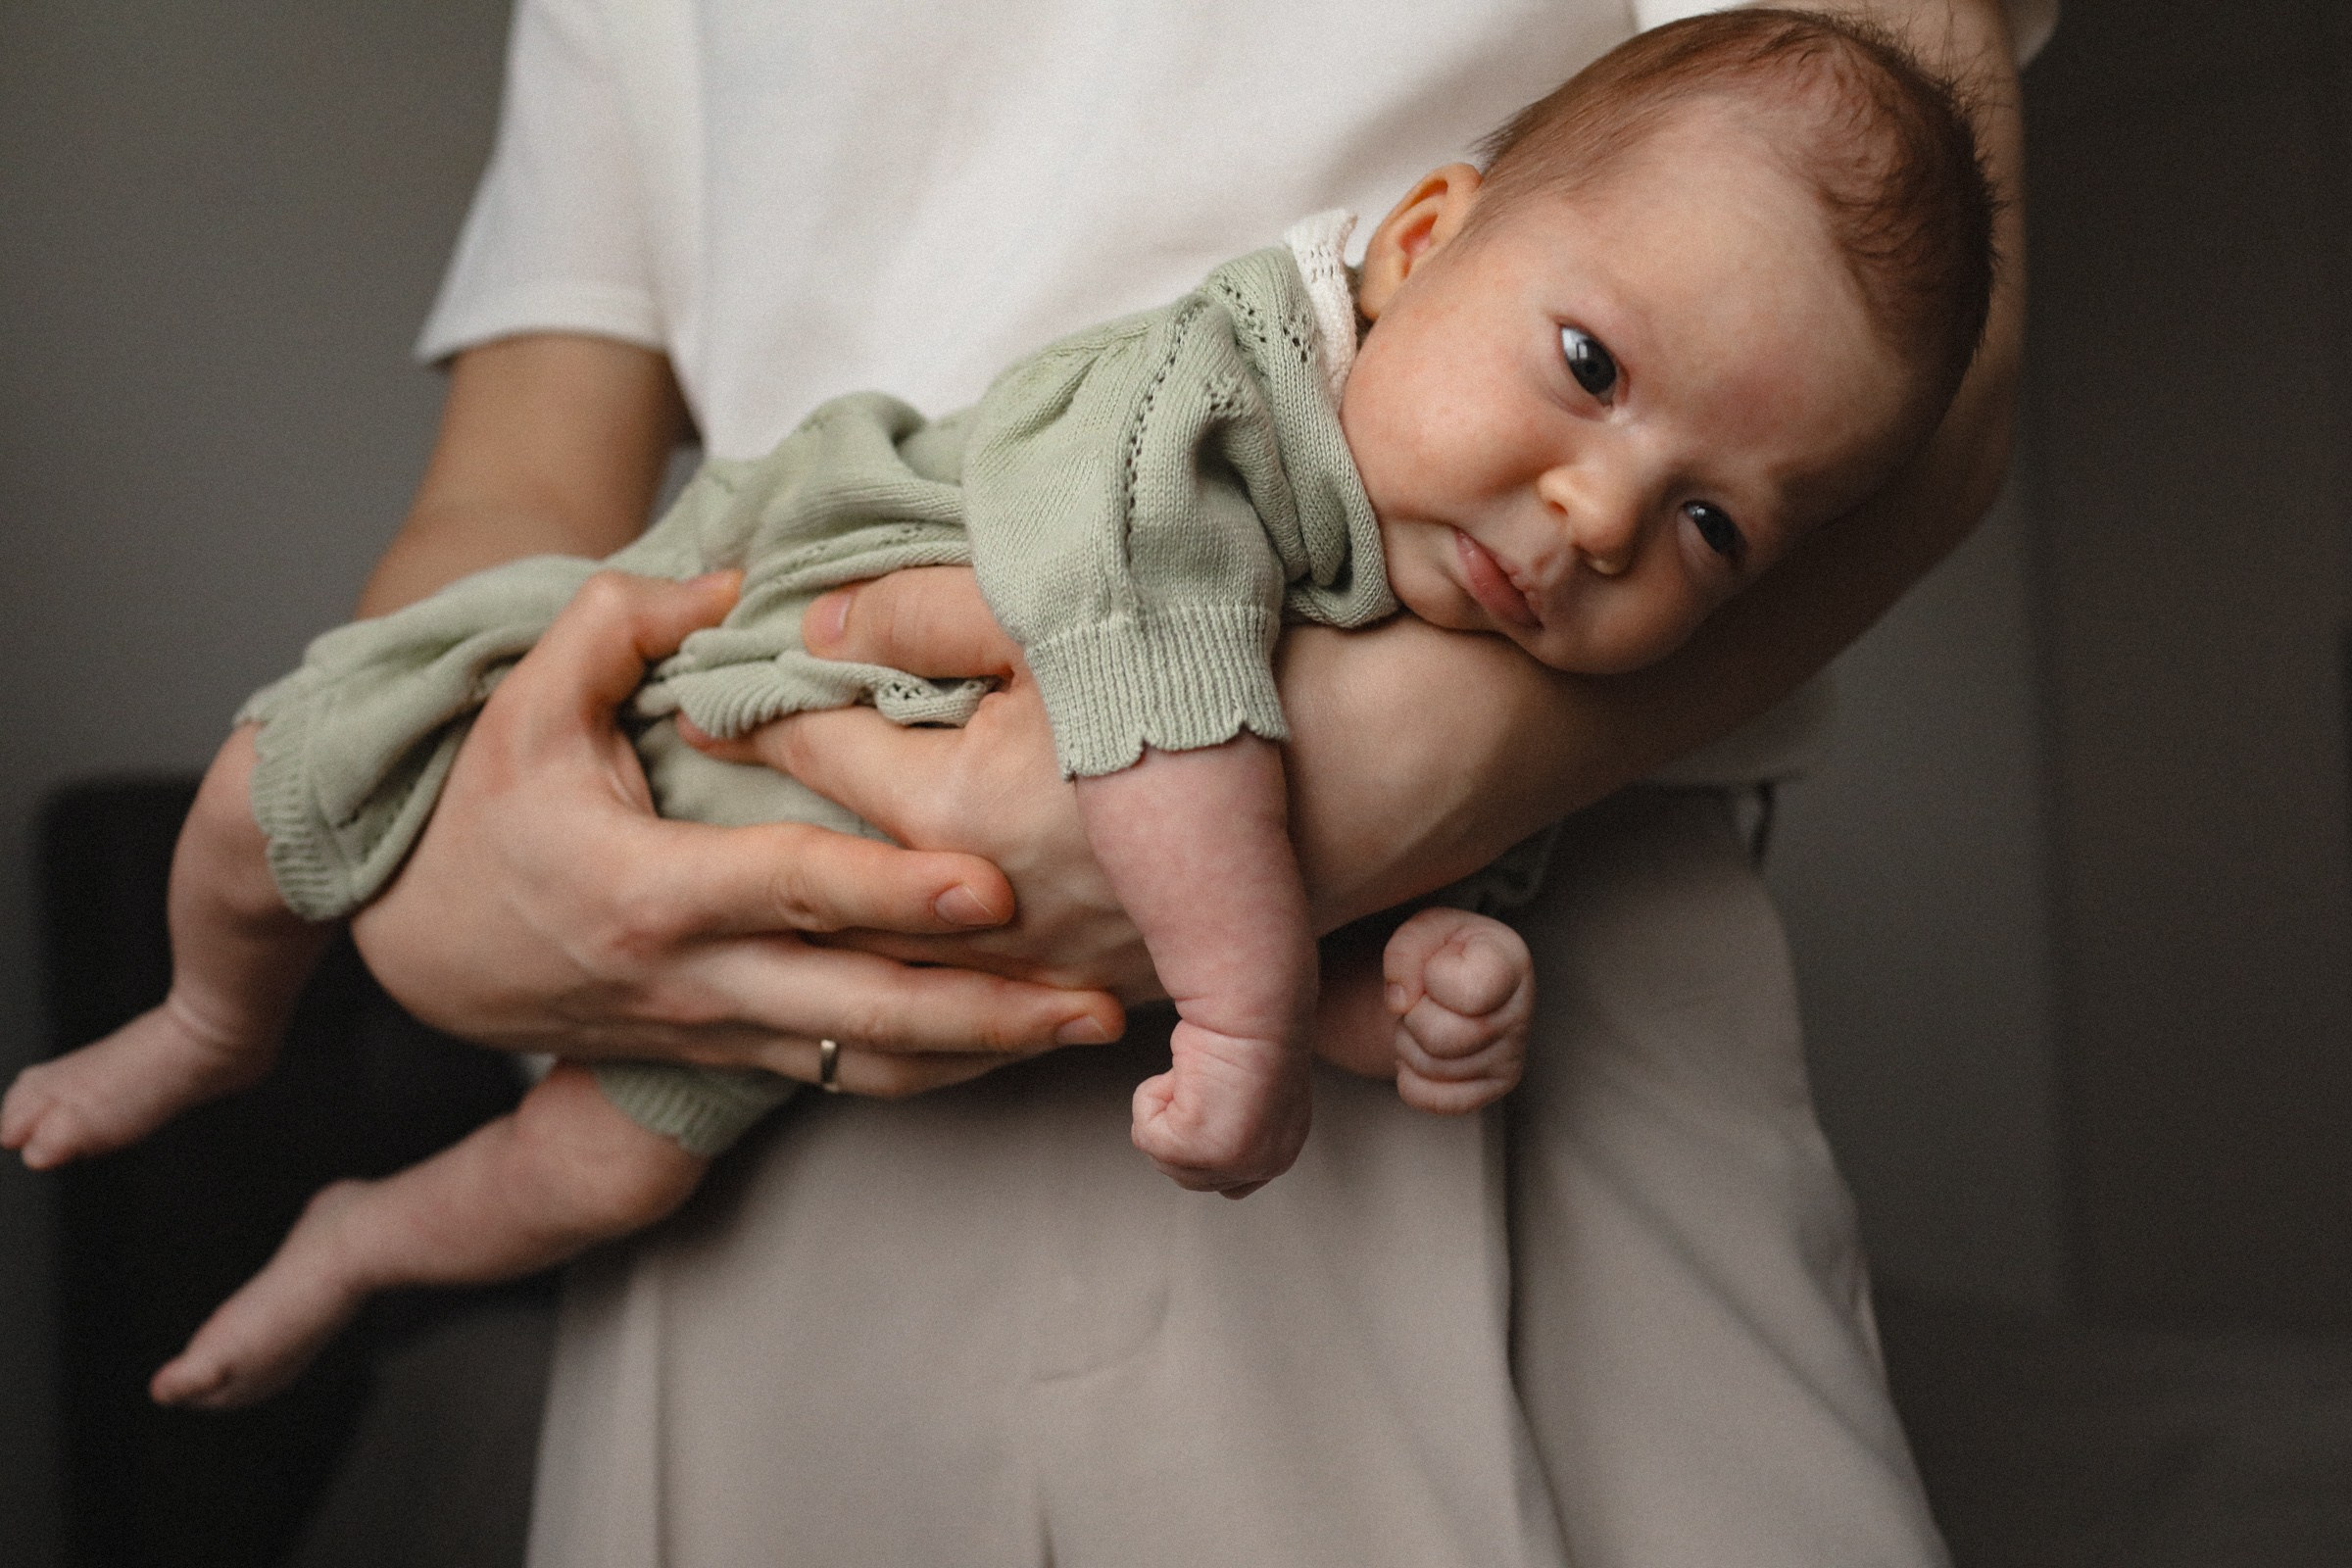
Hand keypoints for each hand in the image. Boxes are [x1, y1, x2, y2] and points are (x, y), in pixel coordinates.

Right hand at [350, 570, 1122, 1097]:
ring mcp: (722, 1028)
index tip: (991, 885)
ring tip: (1089, 1030)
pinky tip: (1018, 1046)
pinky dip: (938, 1067)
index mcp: (651, 888)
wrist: (426, 962)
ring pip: (868, 1058)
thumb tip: (727, 581)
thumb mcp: (523, 709)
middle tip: (1093, 1000)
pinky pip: (849, 1073)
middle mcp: (698, 976)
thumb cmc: (486, 822)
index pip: (793, 887)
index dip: (893, 893)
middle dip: (985, 1008)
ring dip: (985, 1051)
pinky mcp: (737, 1054)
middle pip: (859, 1005)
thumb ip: (619, 629)